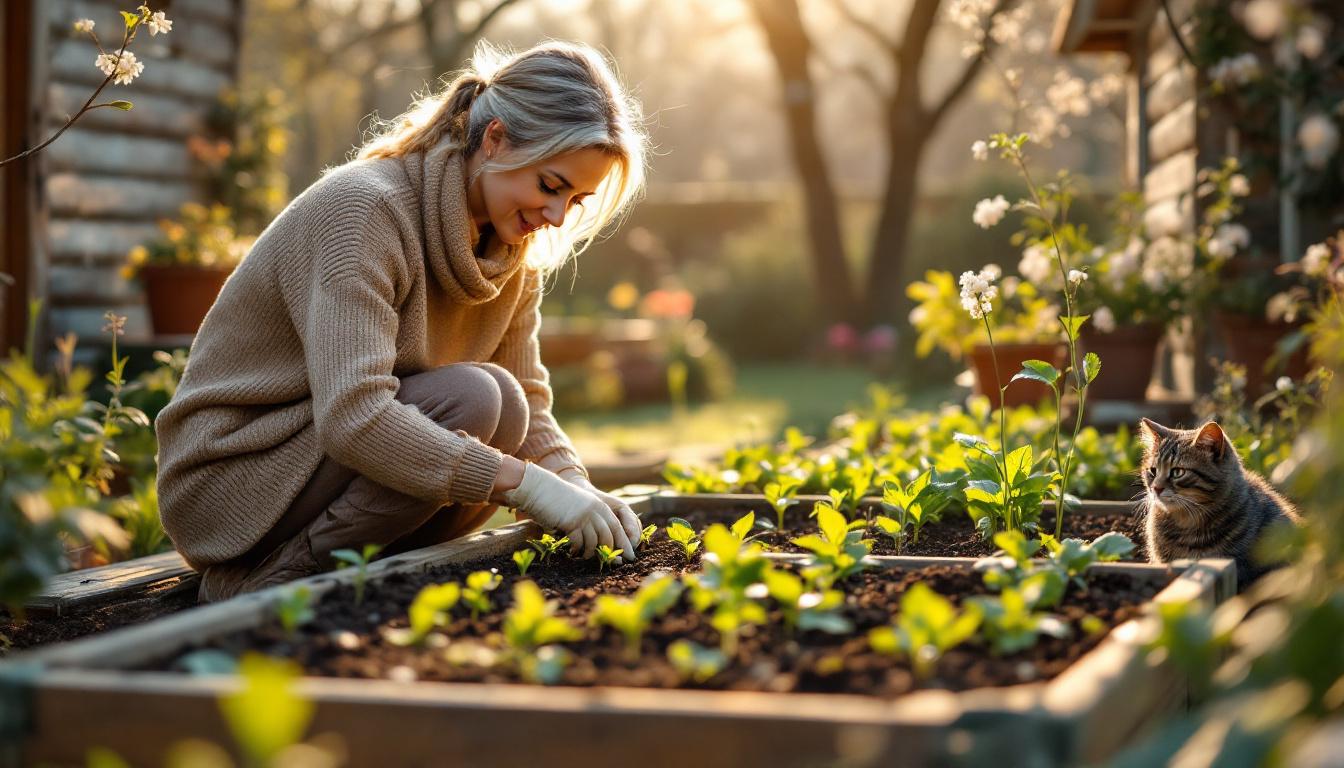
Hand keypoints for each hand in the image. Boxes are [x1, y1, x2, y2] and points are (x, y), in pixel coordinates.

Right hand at [502, 464, 635, 560]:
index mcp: (599, 505)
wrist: (540, 489)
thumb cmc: (558, 500)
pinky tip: (573, 551)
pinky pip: (579, 543)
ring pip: (595, 542)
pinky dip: (578, 550)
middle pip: (610, 536)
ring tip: (585, 556)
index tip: (630, 556)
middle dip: (614, 552)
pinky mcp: (572, 523)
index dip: (625, 543)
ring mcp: (584, 516)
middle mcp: (595, 510)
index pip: (617, 527)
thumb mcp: (579, 505)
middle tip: (616, 564)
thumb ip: (590, 519)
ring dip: (591, 552)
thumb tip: (600, 543)